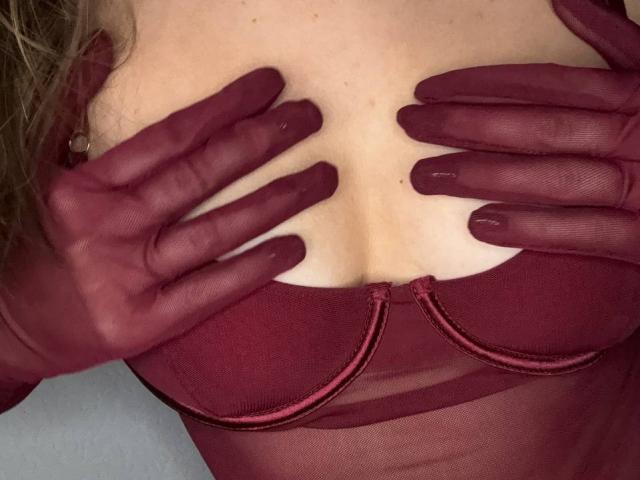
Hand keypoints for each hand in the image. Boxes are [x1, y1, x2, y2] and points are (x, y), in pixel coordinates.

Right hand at [0, 30, 337, 383]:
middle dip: (263, 140)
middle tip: (310, 117)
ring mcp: (130, 277)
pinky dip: (255, 268)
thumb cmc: (34, 244)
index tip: (269, 86)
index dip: (225, 108)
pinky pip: (210, 290)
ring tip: (323, 175)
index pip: (171, 136)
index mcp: (87, 187)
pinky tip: (294, 247)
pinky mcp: (146, 321)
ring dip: (277, 199)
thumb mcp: (42, 170)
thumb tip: (102, 45)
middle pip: (202, 175)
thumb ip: (70, 107)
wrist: (6, 326)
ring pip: (217, 230)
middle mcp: (111, 228)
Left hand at [396, 0, 639, 264]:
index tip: (428, 90)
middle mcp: (635, 133)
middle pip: (534, 125)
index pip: (544, 83)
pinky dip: (533, 228)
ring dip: (481, 174)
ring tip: (424, 176)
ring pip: (548, 175)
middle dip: (464, 124)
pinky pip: (584, 233)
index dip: (481, 84)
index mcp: (637, 93)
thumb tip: (567, 0)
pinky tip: (480, 224)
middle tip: (408, 126)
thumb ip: (620, 40)